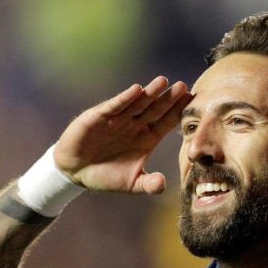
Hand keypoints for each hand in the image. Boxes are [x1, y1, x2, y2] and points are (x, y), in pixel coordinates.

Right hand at [54, 76, 191, 194]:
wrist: (75, 171)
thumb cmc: (105, 176)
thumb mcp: (130, 184)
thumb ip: (148, 185)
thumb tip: (163, 185)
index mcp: (147, 138)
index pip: (166, 122)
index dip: (178, 113)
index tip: (192, 102)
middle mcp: (135, 125)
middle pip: (156, 109)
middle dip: (169, 99)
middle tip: (183, 86)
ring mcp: (119, 119)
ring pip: (138, 103)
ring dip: (150, 92)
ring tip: (163, 81)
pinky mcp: (100, 116)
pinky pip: (115, 105)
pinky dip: (125, 98)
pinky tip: (136, 90)